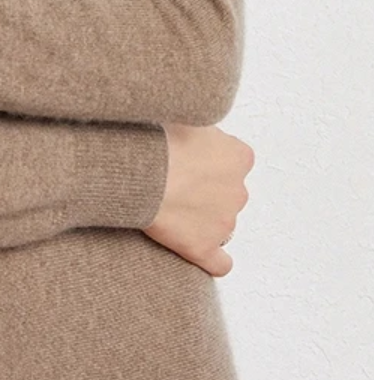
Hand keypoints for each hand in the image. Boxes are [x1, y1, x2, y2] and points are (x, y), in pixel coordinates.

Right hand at [142, 123, 254, 276]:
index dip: (208, 161)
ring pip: (221, 224)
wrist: (139, 169)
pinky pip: (219, 263)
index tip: (188, 160)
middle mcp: (239, 190)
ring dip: (203, 219)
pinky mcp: (204, 247)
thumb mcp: (185, 116)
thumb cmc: (158, 138)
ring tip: (170, 211)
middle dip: (206, 191)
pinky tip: (198, 253)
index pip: (233, 161)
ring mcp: (224, 222)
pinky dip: (212, 260)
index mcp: (239, 156)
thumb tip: (190, 128)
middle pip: (227, 193)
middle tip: (174, 184)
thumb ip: (199, 128)